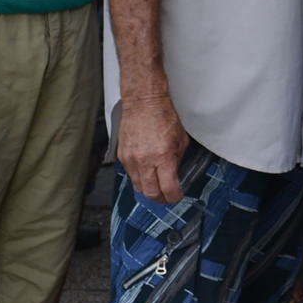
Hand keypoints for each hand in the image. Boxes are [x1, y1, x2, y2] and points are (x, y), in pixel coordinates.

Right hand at [116, 89, 188, 203]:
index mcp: (163, 156)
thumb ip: (178, 160)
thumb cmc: (162, 116)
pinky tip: (146, 173)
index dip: (175, 197)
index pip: (168, 189)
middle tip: (167, 197)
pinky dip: (139, 178)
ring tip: (157, 186)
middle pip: (151, 194)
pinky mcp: (122, 156)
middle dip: (161, 199)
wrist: (143, 103)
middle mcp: (145, 160)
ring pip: (138, 187)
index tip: (177, 196)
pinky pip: (130, 175)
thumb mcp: (180, 140)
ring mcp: (131, 159)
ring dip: (149, 190)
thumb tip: (175, 175)